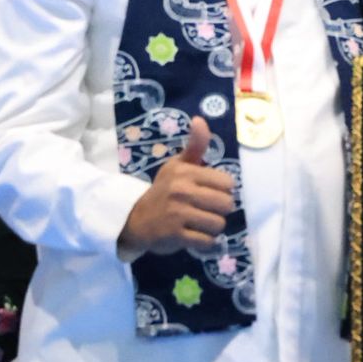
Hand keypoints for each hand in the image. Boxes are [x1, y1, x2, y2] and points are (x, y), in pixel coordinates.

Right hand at [118, 117, 236, 254]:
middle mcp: (182, 191)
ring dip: (212, 227)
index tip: (210, 192)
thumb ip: (195, 145)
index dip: (222, 190)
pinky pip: (207, 242)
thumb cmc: (164, 190)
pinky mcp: (175, 235)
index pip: (227, 183)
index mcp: (186, 172)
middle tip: (206, 210)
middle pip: (226, 204)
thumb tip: (200, 119)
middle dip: (220, 210)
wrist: (135, 218)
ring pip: (218, 224)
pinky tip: (195, 235)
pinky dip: (205, 242)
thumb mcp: (177, 165)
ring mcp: (178, 214)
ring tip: (200, 223)